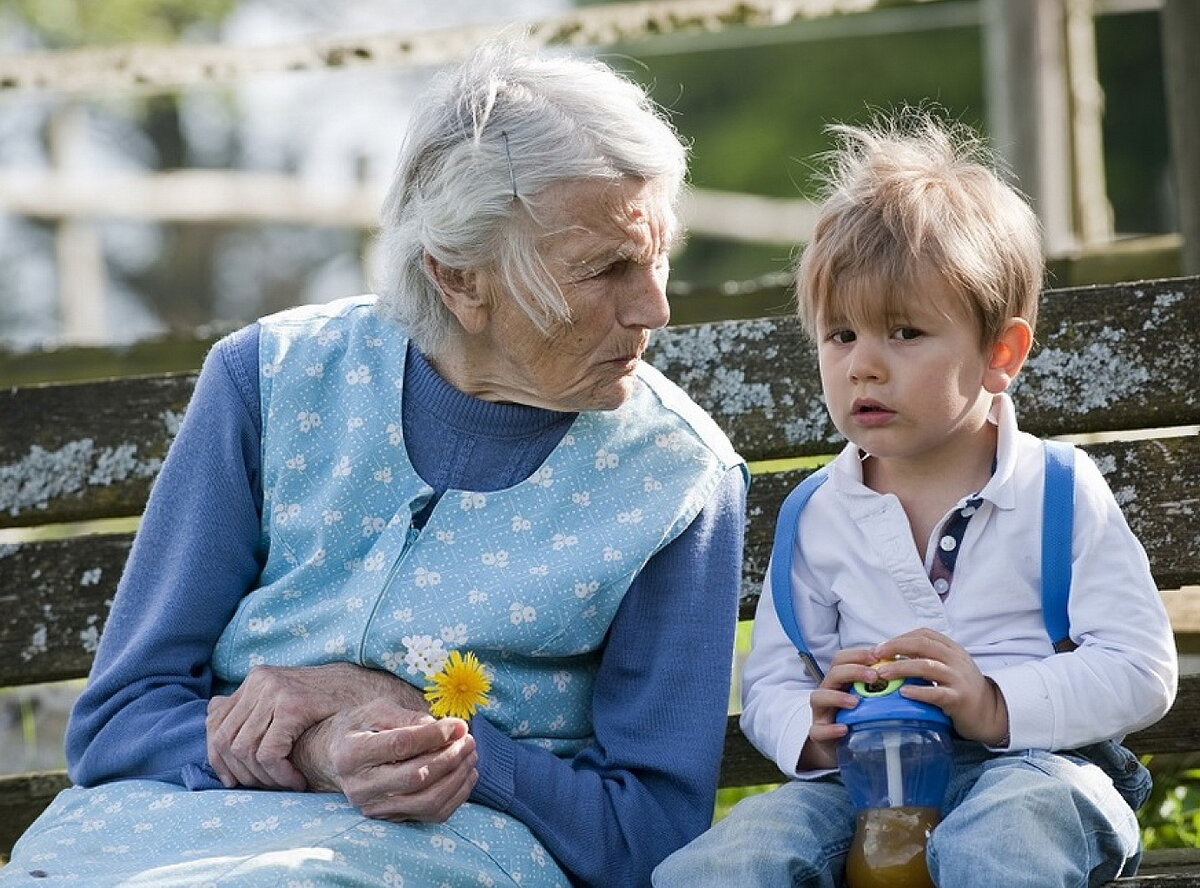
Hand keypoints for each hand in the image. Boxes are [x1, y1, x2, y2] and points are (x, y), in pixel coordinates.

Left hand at [207, 663, 429, 789]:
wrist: (369, 693)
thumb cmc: (329, 704)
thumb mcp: (286, 699)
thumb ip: (251, 705)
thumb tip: (210, 709)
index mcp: (255, 679)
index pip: (214, 724)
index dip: (218, 759)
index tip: (236, 782)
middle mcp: (260, 680)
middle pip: (225, 740)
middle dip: (241, 773)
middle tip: (266, 788)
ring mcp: (275, 690)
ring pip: (244, 749)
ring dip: (263, 777)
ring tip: (284, 784)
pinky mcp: (292, 705)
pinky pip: (269, 752)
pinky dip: (279, 774)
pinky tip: (296, 780)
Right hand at [295, 700, 478, 822]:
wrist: (336, 757)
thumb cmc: (361, 727)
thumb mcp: (378, 710)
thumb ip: (408, 718)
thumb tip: (447, 729)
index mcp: (351, 754)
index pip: (400, 746)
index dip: (434, 735)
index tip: (458, 725)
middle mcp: (360, 787)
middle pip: (416, 777)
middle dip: (450, 757)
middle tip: (468, 739)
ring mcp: (374, 808)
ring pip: (427, 801)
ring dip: (457, 777)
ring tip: (470, 754)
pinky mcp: (390, 819)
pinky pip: (431, 815)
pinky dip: (456, 795)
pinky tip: (466, 774)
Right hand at [799, 647, 878, 770]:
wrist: (845, 746)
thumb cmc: (859, 717)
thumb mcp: (870, 698)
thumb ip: (883, 686)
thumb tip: (909, 671)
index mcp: (841, 680)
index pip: (842, 659)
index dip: (857, 654)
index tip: (877, 656)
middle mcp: (828, 692)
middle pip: (833, 673)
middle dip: (853, 671)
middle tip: (874, 676)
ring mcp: (821, 713)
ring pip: (818, 697)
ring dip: (837, 697)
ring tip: (856, 702)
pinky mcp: (818, 733)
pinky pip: (818, 731)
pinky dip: (830, 729)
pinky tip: (844, 729)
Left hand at [872, 628, 1008, 745]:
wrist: (988, 713)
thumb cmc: (961, 688)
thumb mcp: (947, 666)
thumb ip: (925, 658)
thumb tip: (892, 654)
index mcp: (952, 649)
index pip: (924, 634)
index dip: (900, 638)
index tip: (881, 647)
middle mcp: (956, 659)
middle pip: (922, 645)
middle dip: (895, 647)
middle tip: (875, 655)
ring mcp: (959, 678)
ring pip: (926, 666)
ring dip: (900, 668)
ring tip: (882, 674)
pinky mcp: (960, 699)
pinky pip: (936, 693)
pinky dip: (918, 691)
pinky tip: (903, 693)